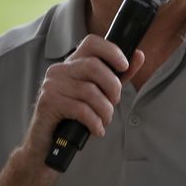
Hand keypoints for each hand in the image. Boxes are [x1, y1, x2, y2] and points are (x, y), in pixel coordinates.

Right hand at [23, 35, 144, 158]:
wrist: (48, 143)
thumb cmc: (74, 117)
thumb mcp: (99, 94)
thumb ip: (118, 76)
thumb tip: (138, 56)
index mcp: (73, 63)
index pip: (92, 43)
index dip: (112, 51)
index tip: (124, 66)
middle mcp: (59, 69)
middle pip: (95, 66)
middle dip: (113, 87)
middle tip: (113, 103)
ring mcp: (51, 84)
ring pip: (90, 91)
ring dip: (105, 110)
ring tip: (104, 120)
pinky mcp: (47, 102)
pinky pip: (80, 109)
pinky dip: (94, 122)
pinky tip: (96, 129)